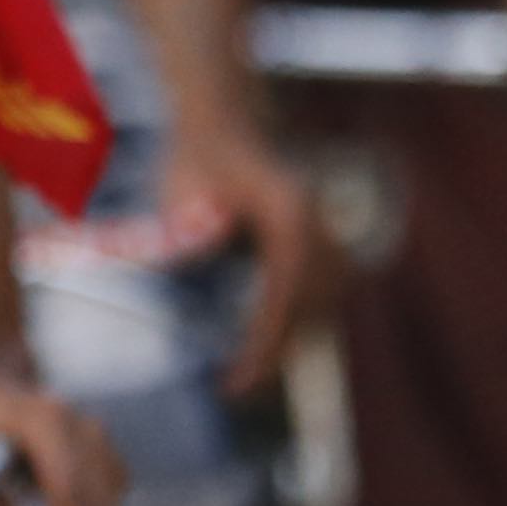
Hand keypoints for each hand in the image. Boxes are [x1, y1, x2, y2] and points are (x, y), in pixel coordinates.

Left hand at [160, 116, 337, 394]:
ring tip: (253, 369)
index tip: (240, 380)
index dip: (264, 345)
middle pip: (312, 306)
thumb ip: (188, 227)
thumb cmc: (195, 153)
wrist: (218, 117)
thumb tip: (197, 257)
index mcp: (289, 217)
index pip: (284, 297)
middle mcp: (318, 224)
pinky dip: (305, 314)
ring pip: (326, 300)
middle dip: (280, 350)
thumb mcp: (181, 187)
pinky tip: (273, 335)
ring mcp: (326, 227)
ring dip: (296, 334)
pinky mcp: (321, 232)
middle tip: (240, 388)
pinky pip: (325, 286)